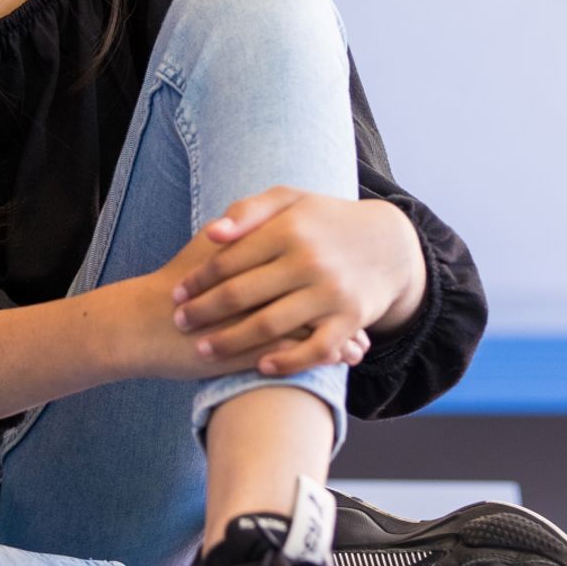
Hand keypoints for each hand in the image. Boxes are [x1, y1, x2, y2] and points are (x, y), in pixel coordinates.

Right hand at [96, 220, 371, 382]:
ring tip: (358, 348)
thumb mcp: (209, 246)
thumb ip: (242, 232)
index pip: (301, 258)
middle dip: (341, 307)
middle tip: (366, 314)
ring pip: (308, 326)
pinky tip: (335, 363)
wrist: (143, 321)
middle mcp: (253, 284)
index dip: (329, 271)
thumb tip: (283, 230)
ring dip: (337, 338)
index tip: (352, 280)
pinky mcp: (242, 352)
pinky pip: (292, 356)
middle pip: (312, 292)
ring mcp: (249, 319)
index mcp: (246, 253)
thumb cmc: (179, 284)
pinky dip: (317, 359)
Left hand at [167, 186, 423, 376]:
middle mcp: (309, 260)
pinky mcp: (351, 321)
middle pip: (242, 294)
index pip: (230, 258)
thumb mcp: (290, 199)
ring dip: (231, 341)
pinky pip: (314, 349)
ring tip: (203, 348)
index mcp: (289, 228)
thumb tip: (213, 232)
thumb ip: (249, 210)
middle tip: (179, 322)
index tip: (176, 291)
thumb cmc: (325, 219)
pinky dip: (287, 361)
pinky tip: (261, 366)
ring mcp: (331, 293)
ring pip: (270, 325)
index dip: (199, 278)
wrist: (389, 244)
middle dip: (204, 311)